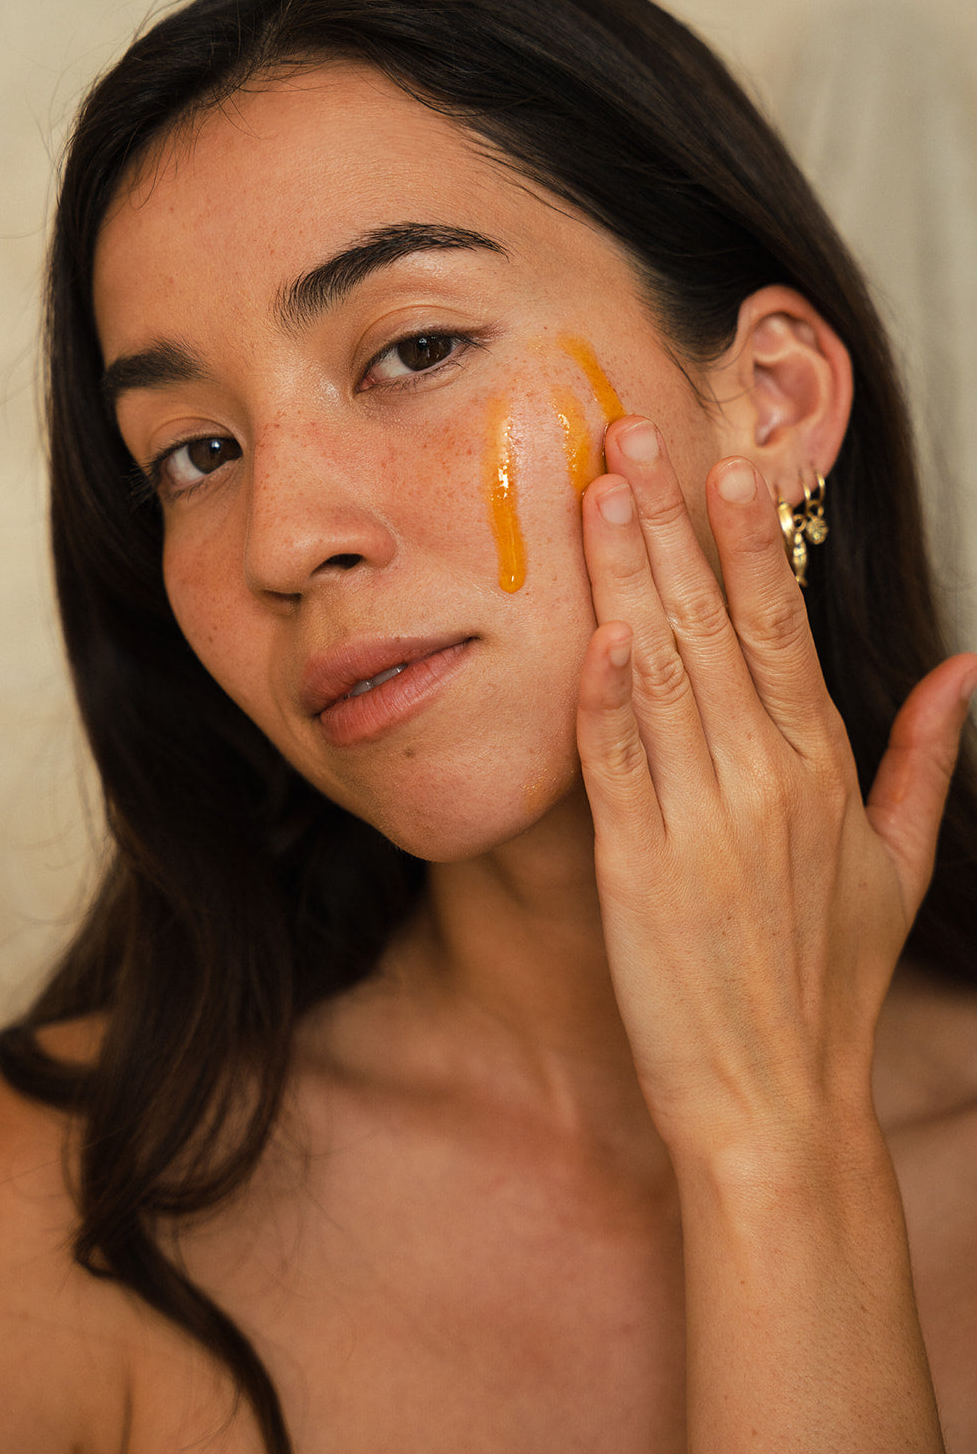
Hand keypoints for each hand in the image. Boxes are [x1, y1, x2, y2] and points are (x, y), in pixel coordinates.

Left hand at [576, 417, 976, 1164]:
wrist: (776, 1097)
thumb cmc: (830, 979)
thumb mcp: (899, 860)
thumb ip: (929, 756)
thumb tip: (966, 670)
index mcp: (822, 767)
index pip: (783, 627)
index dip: (752, 540)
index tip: (731, 462)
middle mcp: (764, 778)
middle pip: (710, 624)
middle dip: (671, 522)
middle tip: (630, 434)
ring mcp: (700, 820)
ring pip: (659, 672)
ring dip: (627, 577)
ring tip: (600, 494)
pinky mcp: (636, 867)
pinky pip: (616, 763)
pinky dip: (602, 694)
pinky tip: (592, 630)